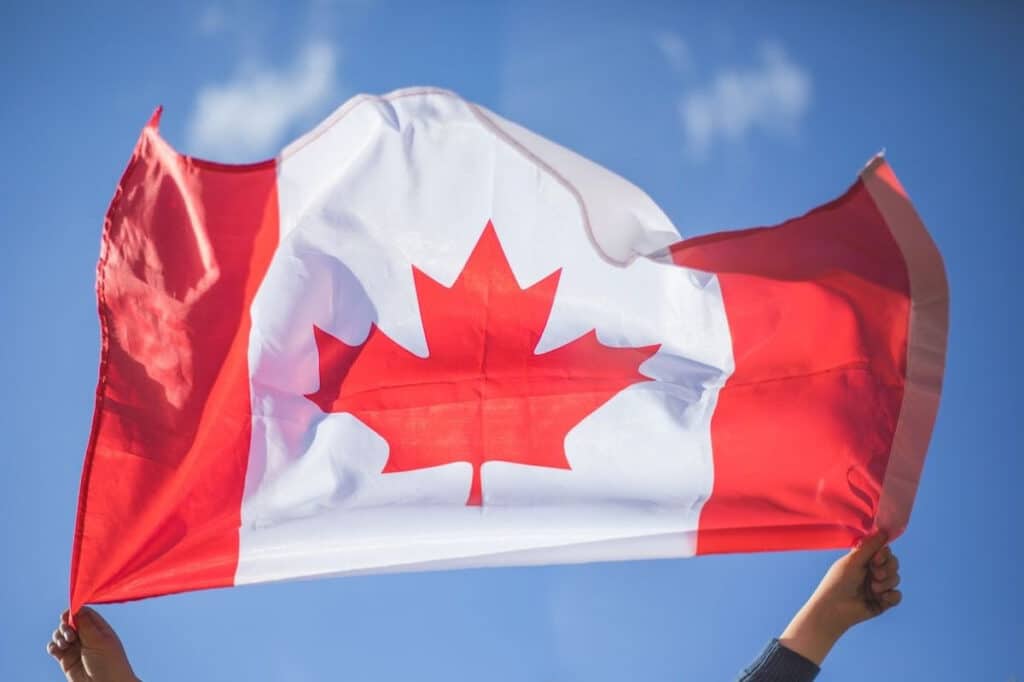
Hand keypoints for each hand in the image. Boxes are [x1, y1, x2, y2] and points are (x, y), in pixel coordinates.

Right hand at [47, 607, 138, 681]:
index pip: (84, 613)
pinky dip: (52, 646)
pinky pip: (54, 649)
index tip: (66, 615)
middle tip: (69, 635)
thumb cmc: (109, 663)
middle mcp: (87, 637)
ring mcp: (76, 648)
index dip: (74, 612)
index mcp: (99, 629)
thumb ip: (86, 624)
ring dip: (58, 636)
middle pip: (70, 623)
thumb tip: (76, 607)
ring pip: (60, 635)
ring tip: (66, 644)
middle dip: (65, 625)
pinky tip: (57, 649)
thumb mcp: (98, 641)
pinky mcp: (67, 660)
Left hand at [780, 531, 902, 664]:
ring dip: (887, 582)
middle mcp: (872, 572)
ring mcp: (878, 587)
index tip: (876, 558)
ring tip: (873, 588)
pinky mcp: (883, 602)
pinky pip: (897, 596)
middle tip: (875, 574)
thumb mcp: (853, 560)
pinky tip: (881, 598)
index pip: (883, 551)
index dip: (884, 554)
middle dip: (887, 568)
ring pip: (896, 579)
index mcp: (863, 560)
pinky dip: (891, 596)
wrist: (835, 608)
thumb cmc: (839, 581)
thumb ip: (870, 546)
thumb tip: (884, 530)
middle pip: (893, 564)